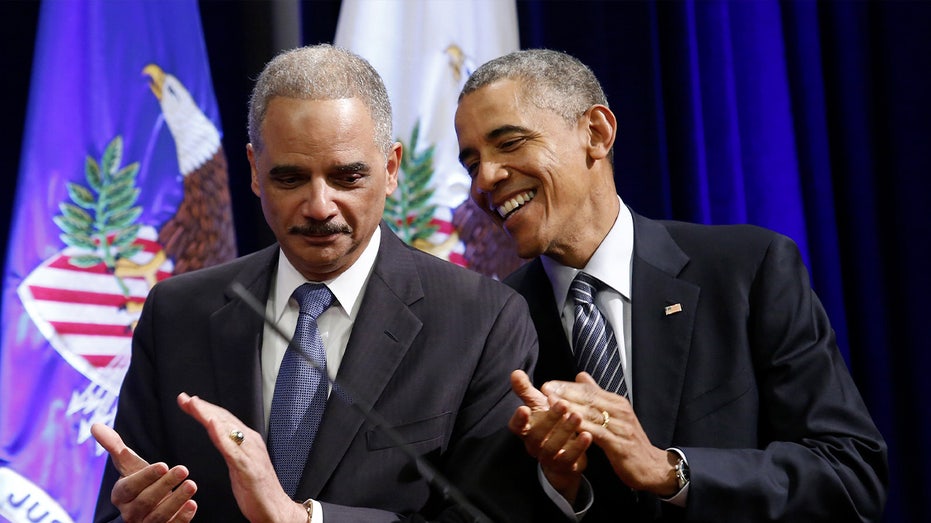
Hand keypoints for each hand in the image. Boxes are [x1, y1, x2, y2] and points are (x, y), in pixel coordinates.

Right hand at [90, 423, 197, 521]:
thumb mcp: (129, 465)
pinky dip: (182, 518)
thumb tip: (95, 425)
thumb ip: (115, 447)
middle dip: (165, 485)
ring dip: (176, 501)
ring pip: (159, 517)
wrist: (150, 506)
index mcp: (120, 495)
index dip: (146, 477)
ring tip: (192, 485)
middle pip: (145, 501)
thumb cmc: (140, 482)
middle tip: (184, 469)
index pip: (130, 487)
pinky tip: (192, 505)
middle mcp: (130, 513)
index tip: (163, 464)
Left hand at [176, 393, 306, 522]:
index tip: (187, 402)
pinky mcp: (248, 469)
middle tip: (185, 399)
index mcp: (248, 441)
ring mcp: (250, 454)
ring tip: (194, 405)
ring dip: (210, 415)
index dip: (206, 409)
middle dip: (203, 408)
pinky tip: (212, 426)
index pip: (224, 420)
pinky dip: (222, 436)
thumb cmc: (258, 490)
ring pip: (227, 430)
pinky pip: (233, 450)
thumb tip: (218, 435)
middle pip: (224, 420)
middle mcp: (250, 443)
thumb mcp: (240, 464)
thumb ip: (230, 448)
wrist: (276, 510)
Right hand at [507, 370, 590, 502]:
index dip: (519, 419)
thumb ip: (526, 390)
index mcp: (526, 429)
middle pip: (537, 434)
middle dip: (550, 418)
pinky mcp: (563, 466)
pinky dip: (578, 447)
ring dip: (565, 431)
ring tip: (578, 416)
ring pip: (552, 447)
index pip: (516, 426)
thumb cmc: (549, 424)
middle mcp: (534, 445)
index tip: (524, 408)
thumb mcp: (538, 405)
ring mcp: (548, 457)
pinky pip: (569, 458)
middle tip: (563, 404)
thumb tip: (515, 372)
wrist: (562, 454)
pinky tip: (588, 435)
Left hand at [541, 372, 677, 495]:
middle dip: (566, 393)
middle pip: (589, 399)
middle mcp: (620, 411)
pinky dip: (584, 428)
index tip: (548, 385)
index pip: (589, 390)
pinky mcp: (621, 445)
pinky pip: (599, 434)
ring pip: (593, 414)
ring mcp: (621, 427)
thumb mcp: (614, 415)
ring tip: (552, 404)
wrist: (653, 467)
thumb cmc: (629, 441)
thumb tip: (580, 375)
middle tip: (545, 390)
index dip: (567, 386)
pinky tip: (570, 426)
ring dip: (571, 408)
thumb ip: (597, 396)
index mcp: (617, 403)